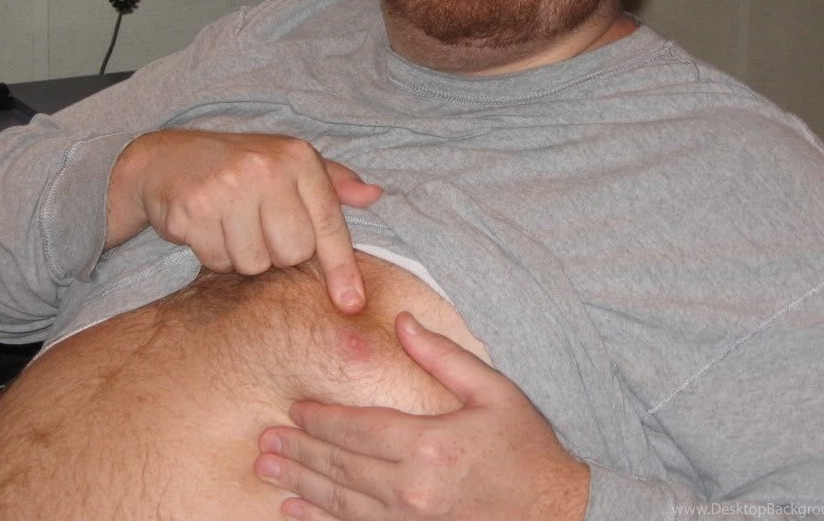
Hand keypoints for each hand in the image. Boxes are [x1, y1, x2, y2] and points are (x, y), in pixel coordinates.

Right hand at [106, 129, 381, 312]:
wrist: (164, 159)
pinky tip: (207, 229)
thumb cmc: (238, 167)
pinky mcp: (194, 208)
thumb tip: (375, 196)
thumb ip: (333, 183)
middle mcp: (266, 169)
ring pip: (254, 263)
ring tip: (230, 227)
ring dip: (242, 257)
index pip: (328, 221)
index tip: (352, 303)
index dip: (342, 267)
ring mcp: (228, 187)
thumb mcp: (287, 164)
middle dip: (277, 254)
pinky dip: (213, 255)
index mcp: (297, 157)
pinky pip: (218, 260)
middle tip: (258, 230)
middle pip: (293, 252)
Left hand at [255, 312, 589, 519]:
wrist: (557, 514)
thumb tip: (401, 321)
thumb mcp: (494, 392)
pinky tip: (295, 511)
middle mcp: (413, 489)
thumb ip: (443, 357)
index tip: (294, 409)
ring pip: (340, 503)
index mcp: (431, 445)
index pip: (358, 430)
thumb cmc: (526, 449)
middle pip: (340, 467)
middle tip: (265, 441)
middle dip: (299, 451)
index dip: (321, 419)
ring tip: (267, 470)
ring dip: (300, 485)